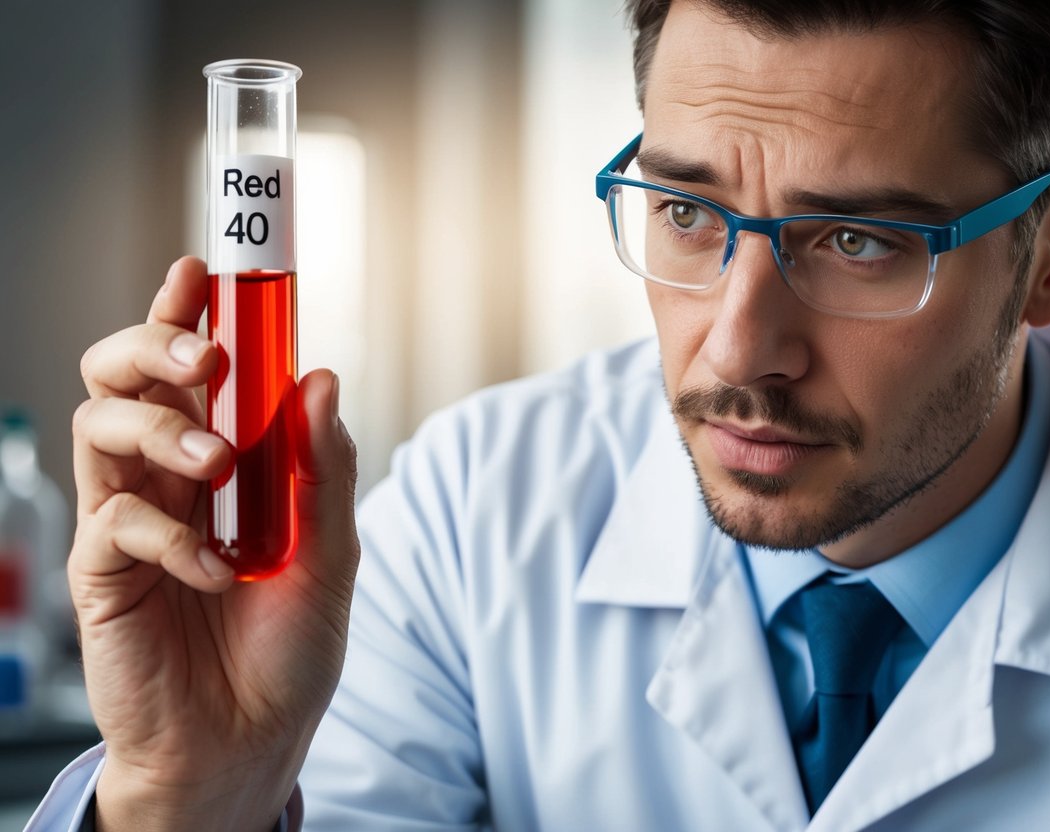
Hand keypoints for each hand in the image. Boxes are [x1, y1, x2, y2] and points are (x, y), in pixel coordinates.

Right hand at [70, 256, 359, 830]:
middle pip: (123, 377)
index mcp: (219, 466)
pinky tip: (211, 570)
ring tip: (216, 462)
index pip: (188, 372)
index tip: (200, 268)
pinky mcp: (103, 576)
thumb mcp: (331, 554)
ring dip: (162, 426)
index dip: (183, 313)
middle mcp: (166, 482)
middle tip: (207, 354)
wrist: (253, 740)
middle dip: (154, 343)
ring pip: (101, 428)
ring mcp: (130, 524)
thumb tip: (321, 377)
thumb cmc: (287, 650)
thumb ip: (321, 468)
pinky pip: (114, 522)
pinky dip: (168, 534)